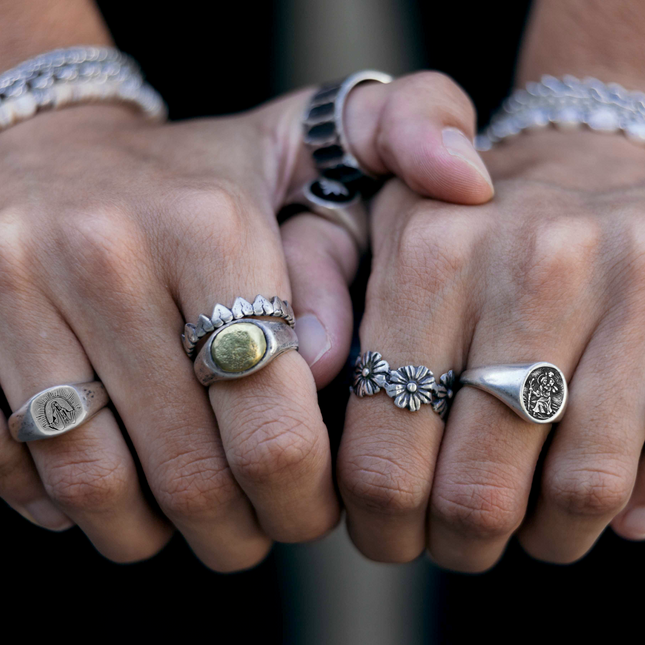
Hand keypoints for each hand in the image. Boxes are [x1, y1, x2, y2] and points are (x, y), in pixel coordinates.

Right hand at [0, 72, 490, 568]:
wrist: (55, 149)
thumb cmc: (200, 168)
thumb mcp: (308, 134)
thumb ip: (402, 133)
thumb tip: (466, 189)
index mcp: (211, 225)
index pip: (275, 421)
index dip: (304, 493)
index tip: (314, 507)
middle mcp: (108, 255)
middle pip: (193, 470)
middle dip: (241, 530)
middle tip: (263, 530)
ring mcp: (18, 295)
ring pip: (97, 483)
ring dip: (156, 533)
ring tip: (196, 524)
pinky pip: (16, 464)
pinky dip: (67, 507)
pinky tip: (114, 490)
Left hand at [338, 128, 644, 569]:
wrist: (586, 165)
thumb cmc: (468, 223)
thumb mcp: (381, 235)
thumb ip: (326, 312)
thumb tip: (342, 453)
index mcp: (424, 253)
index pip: (378, 452)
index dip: (378, 520)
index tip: (384, 530)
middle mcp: (518, 263)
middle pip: (470, 491)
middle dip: (454, 542)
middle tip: (448, 538)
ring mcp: (611, 284)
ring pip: (569, 492)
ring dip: (535, 538)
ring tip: (515, 528)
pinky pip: (631, 465)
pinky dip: (600, 512)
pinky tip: (572, 504)